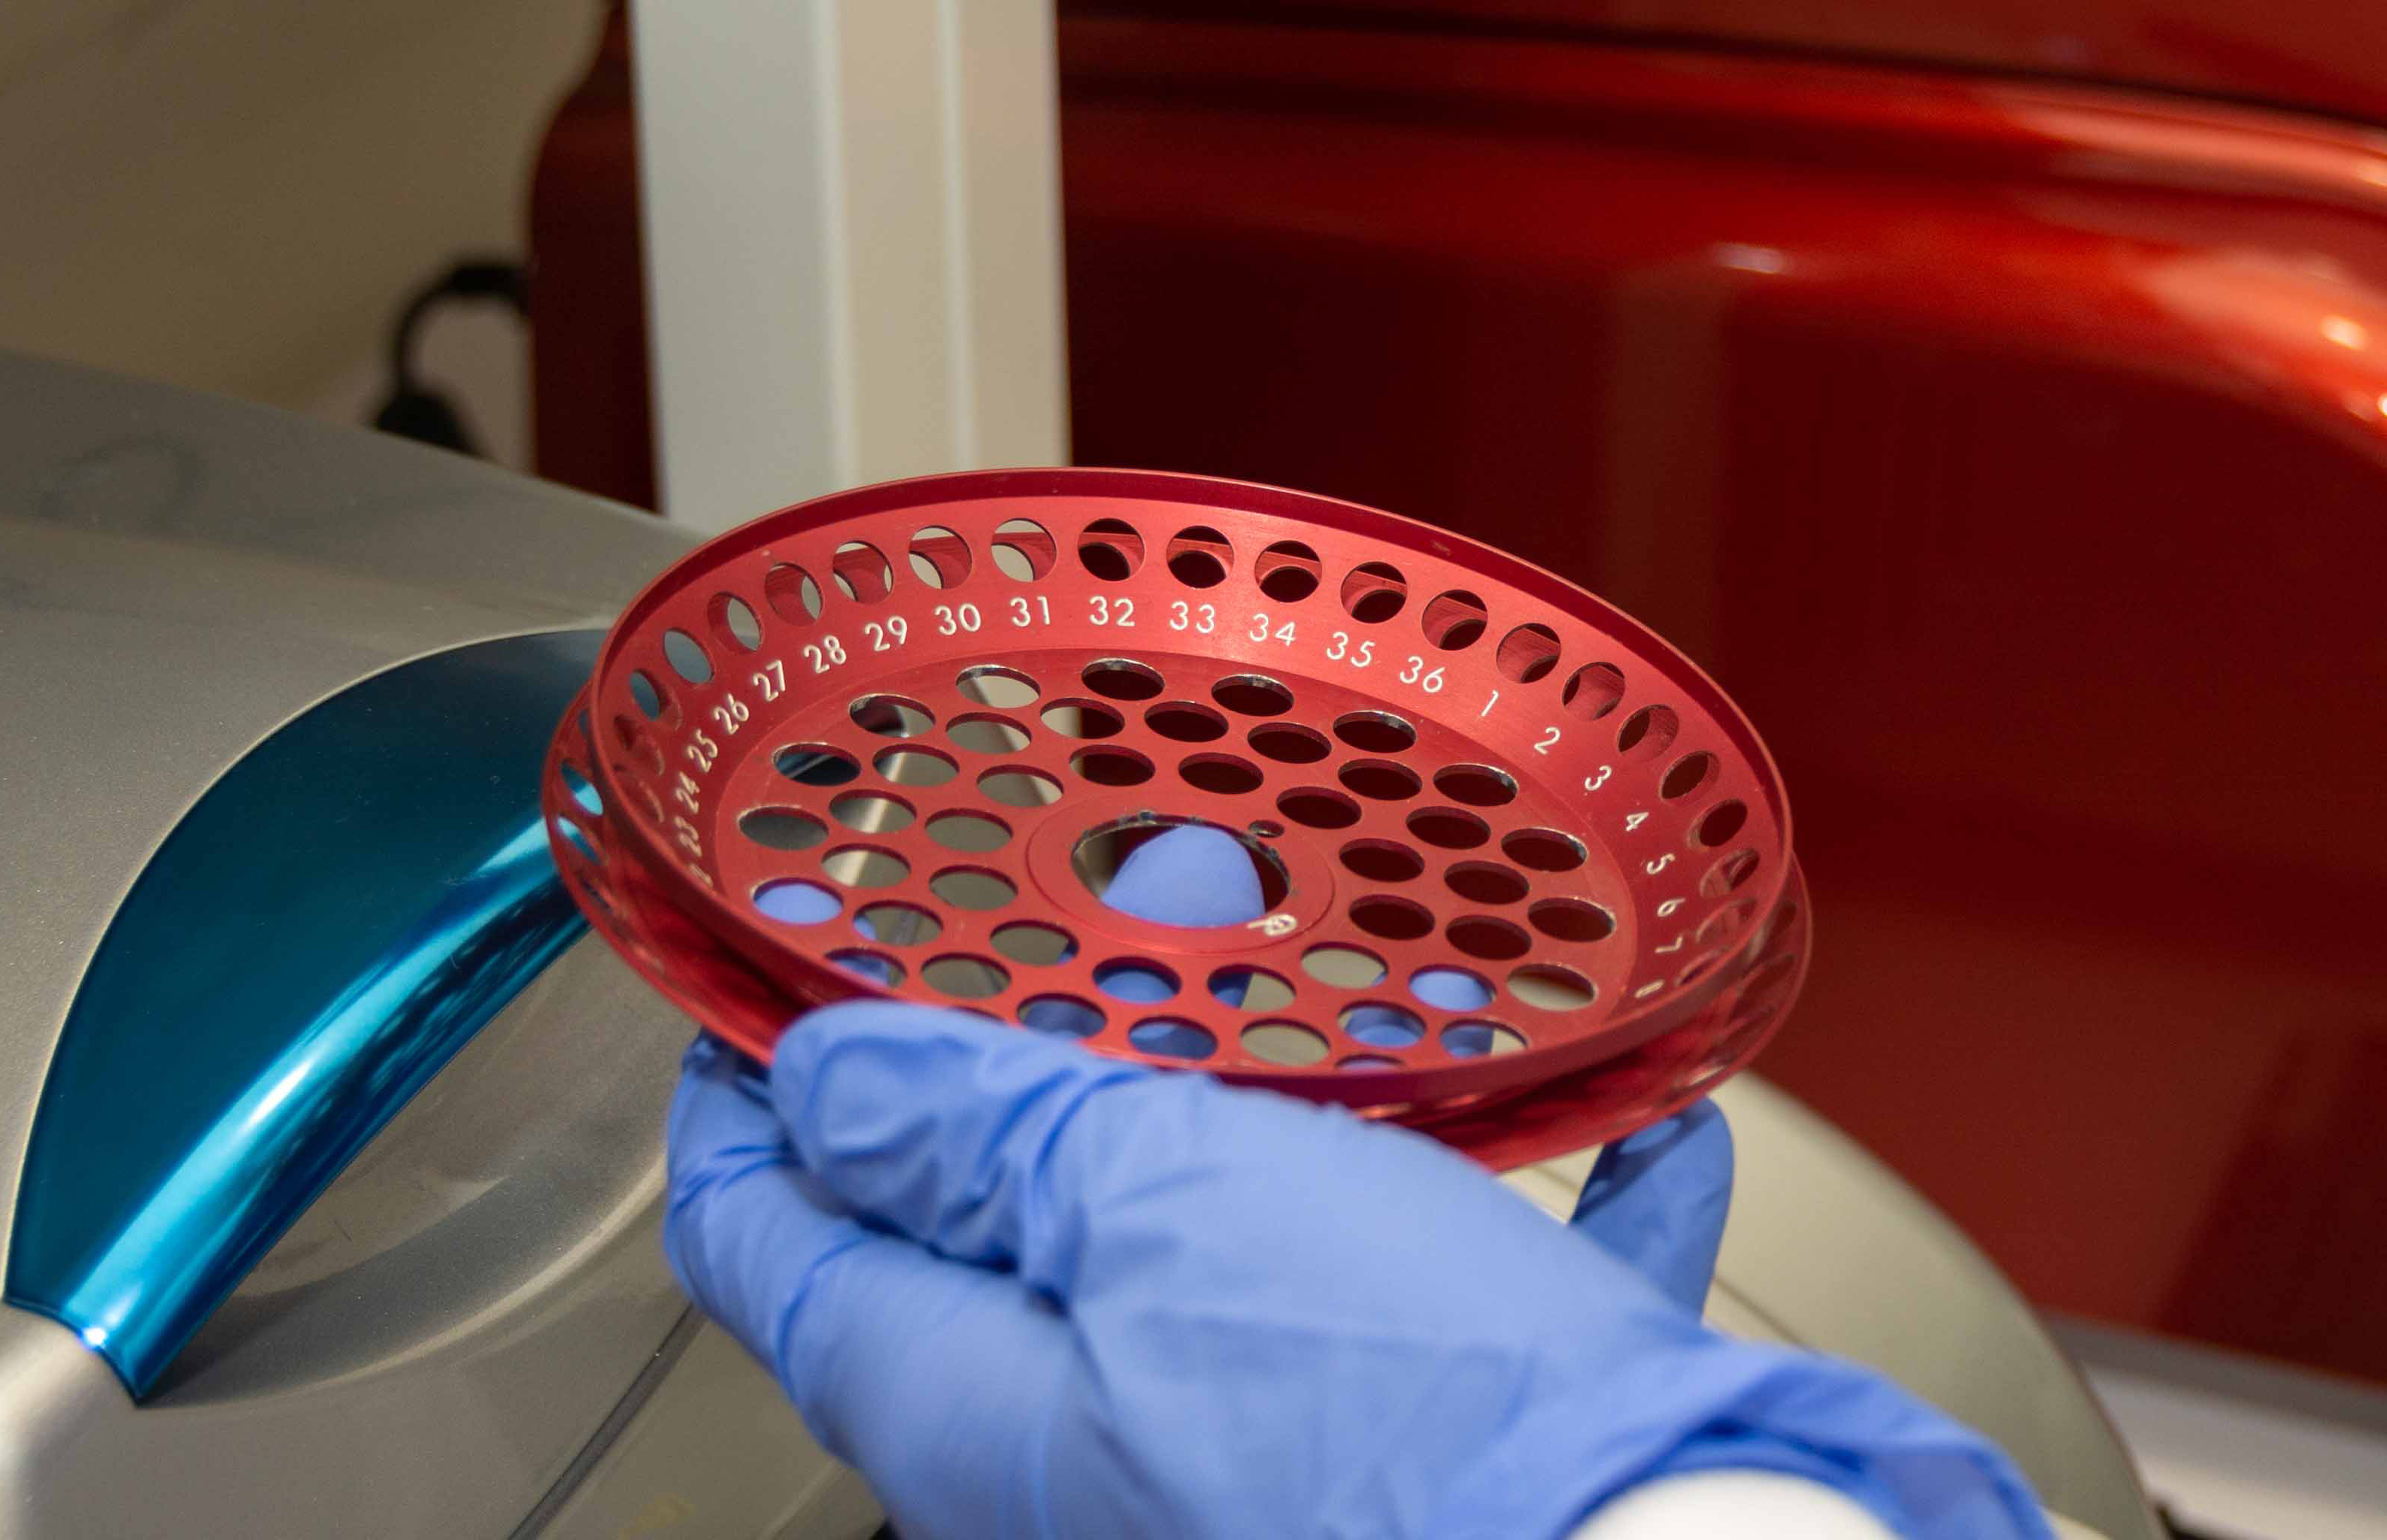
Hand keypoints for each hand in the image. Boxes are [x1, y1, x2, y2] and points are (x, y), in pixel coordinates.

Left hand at [662, 1004, 2048, 1539]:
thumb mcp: (1143, 1199)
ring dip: (1309, 1125)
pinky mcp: (1443, 1473)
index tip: (778, 961)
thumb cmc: (1392, 1421)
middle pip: (1014, 1235)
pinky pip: (1474, 1331)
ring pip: (1249, 1264)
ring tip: (1374, 1000)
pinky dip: (1538, 1234)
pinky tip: (1629, 1142)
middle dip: (1061, 1055)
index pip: (772, 1237)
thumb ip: (977, 1129)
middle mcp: (1091, 1461)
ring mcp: (1263, 1471)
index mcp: (967, 1406)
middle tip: (1113, 912)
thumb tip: (826, 1079)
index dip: (756, 1084)